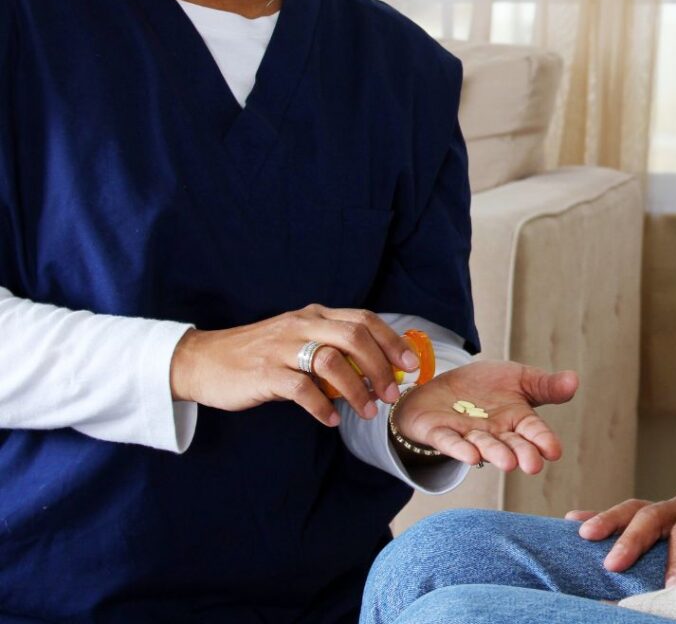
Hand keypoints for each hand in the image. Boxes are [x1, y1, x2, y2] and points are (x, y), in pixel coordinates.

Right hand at [170, 306, 418, 425]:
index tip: (411, 364)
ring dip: (357, 389)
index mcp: (315, 315)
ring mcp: (283, 347)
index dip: (392, 341)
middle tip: (393, 393)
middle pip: (355, 337)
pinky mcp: (266, 373)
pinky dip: (323, 406)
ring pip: (333, 361)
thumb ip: (331, 347)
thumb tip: (374, 370)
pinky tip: (331, 419)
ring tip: (368, 411)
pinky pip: (302, 389)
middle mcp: (302, 324)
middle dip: (381, 367)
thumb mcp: (298, 340)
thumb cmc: (259, 354)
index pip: (364, 319)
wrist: (205, 360)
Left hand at [392, 360, 578, 472]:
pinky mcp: (441, 433)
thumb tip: (575, 380)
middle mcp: (495, 433)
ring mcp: (468, 434)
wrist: (445, 386)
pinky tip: (470, 456)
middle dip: (521, 453)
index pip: (534, 431)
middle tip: (532, 465)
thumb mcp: (519, 378)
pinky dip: (459, 449)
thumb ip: (545, 384)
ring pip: (483, 445)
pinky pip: (450, 442)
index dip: (543, 440)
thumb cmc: (486, 386)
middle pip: (511, 444)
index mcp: (517, 420)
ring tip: (507, 462)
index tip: (554, 451)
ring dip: (494, 453)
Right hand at [566, 485, 675, 585]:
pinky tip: (575, 522)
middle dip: (633, 538)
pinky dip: (602, 516)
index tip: (673, 586)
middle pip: (654, 513)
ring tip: (583, 534)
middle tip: (614, 564)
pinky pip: (629, 514)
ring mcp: (670, 506)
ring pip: (635, 508)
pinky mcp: (659, 517)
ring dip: (608, 521)